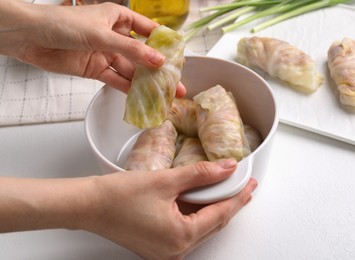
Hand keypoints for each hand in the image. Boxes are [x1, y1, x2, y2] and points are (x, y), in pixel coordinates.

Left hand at [0, 1, 185, 95]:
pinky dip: (128, 89)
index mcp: (118, 18)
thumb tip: (158, 61)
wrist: (31, 38)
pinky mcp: (96, 69)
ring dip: (146, 83)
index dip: (164, 44)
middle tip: (175, 83)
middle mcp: (115, 36)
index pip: (148, 30)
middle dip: (158, 70)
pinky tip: (142, 98)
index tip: (178, 58)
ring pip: (131, 70)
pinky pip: (116, 80)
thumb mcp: (103, 35)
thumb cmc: (63, 24)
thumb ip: (132, 50)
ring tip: (163, 95)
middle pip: (142, 55)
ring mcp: (106, 54)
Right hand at [86, 159, 256, 258]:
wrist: (87, 205)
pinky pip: (185, 229)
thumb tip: (226, 169)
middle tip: (242, 186)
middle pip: (212, 223)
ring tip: (223, 188)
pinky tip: (199, 199)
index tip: (250, 185)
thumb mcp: (166, 180)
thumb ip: (201, 174)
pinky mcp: (158, 245)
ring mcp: (166, 251)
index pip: (220, 215)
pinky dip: (195, 213)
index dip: (238, 197)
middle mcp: (175, 251)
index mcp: (180, 237)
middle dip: (228, 203)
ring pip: (200, 226)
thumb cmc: (118, 196)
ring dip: (211, 208)